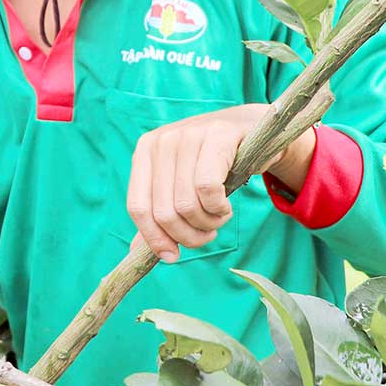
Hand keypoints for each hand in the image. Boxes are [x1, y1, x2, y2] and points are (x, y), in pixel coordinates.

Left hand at [126, 103, 316, 263]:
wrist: (250, 129)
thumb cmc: (212, 164)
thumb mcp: (181, 185)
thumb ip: (159, 214)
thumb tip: (135, 252)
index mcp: (145, 151)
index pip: (137, 206)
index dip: (154, 238)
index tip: (172, 256)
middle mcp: (162, 141)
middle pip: (164, 212)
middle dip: (188, 236)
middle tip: (206, 235)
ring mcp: (189, 135)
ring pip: (186, 205)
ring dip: (208, 224)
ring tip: (218, 218)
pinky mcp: (217, 136)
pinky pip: (208, 189)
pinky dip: (219, 209)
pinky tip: (225, 205)